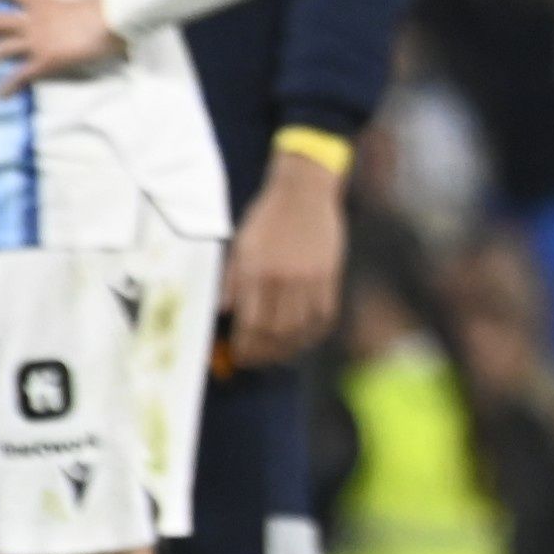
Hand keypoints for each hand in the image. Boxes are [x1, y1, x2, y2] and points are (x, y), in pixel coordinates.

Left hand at [0, 0, 123, 92]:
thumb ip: (75, 8)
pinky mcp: (46, 61)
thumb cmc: (108, 9)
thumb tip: (84, 10)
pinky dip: (8, 85)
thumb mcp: (86, 2)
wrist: (114, 19)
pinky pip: (21, 75)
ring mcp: (37, 41)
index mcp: (43, 2)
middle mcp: (33, 21)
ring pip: (1, 50)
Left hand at [226, 153, 348, 365]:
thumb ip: (232, 280)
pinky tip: (302, 338)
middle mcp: (283, 280)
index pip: (250, 324)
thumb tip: (223, 313)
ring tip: (275, 355)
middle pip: (275, 334)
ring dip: (286, 350)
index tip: (238, 357)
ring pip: (300, 330)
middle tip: (254, 361)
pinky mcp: (330, 277)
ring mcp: (310, 280)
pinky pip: (323, 317)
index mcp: (257, 272)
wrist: (304, 193)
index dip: (244, 348)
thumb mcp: (241, 245)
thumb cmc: (268, 217)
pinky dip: (313, 334)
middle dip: (262, 355)